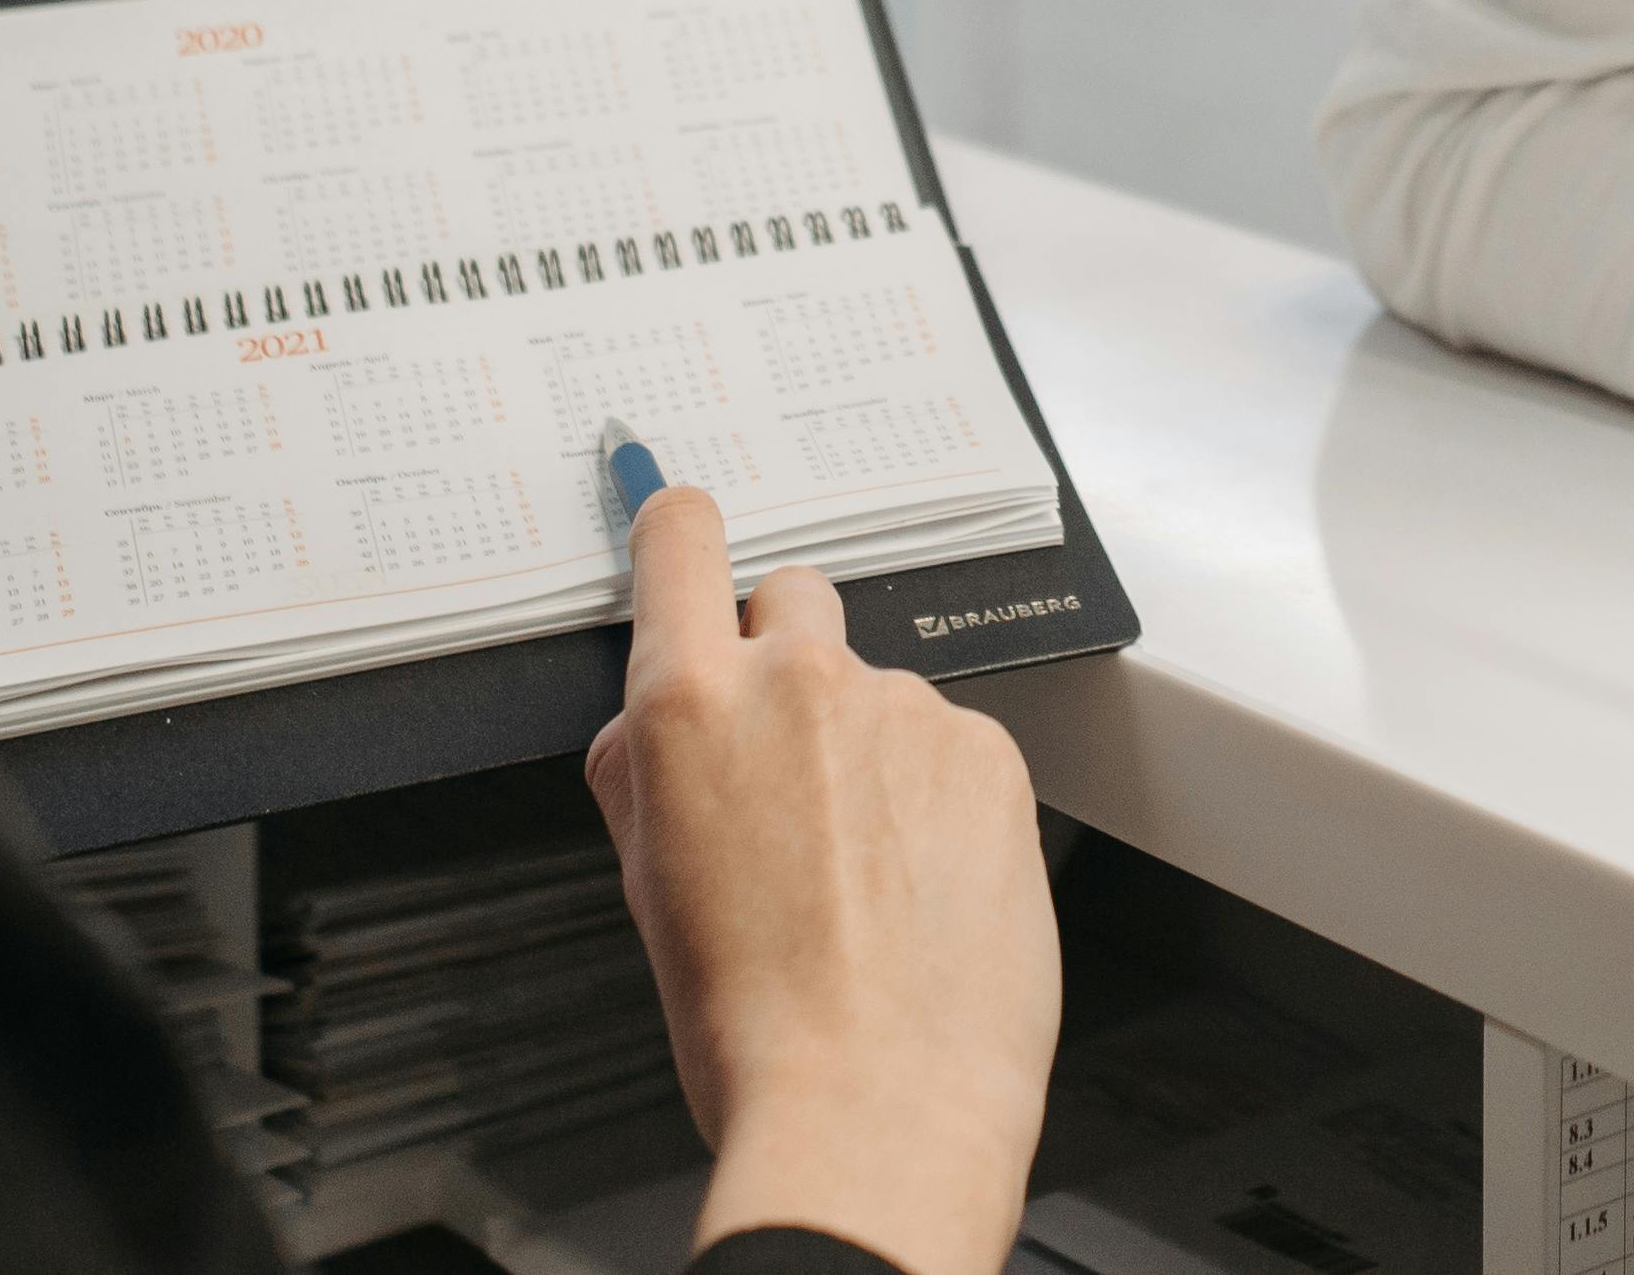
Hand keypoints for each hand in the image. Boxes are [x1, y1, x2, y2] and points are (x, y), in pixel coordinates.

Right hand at [586, 488, 1059, 1274]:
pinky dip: (936, 794)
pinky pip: (950, 742)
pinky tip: (923, 885)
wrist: (878, 1104)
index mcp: (691, 709)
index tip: (683, 528)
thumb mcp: (648, 889)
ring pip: (879, 688)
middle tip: (788, 762)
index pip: (681, 540)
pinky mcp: (989, 749)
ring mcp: (907, 709)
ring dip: (869, 746)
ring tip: (865, 873)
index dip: (679, 528)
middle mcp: (803, 681)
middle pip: (791, 594)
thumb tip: (650, 721)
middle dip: (783, 650)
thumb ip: (644, 773)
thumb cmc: (752, 1026)